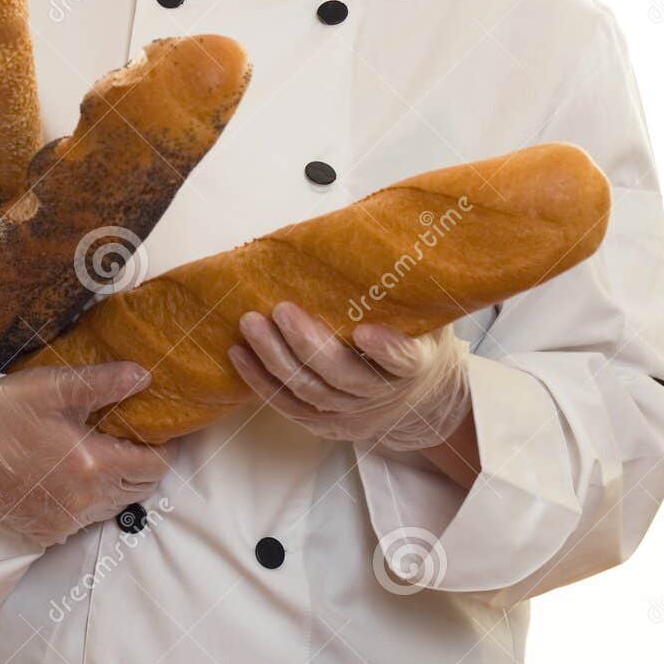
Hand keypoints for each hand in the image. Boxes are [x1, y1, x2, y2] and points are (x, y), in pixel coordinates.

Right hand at [0, 363, 176, 546]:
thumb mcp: (52, 388)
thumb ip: (104, 383)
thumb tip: (144, 376)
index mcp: (94, 465)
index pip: (154, 466)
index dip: (162, 446)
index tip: (155, 428)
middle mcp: (85, 501)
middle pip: (140, 489)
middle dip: (144, 464)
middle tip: (132, 436)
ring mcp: (65, 522)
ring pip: (114, 505)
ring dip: (118, 482)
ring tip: (103, 450)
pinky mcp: (45, 533)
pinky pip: (85, 520)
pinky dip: (90, 499)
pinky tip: (72, 473)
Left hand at [227, 302, 472, 453]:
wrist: (422, 397)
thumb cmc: (413, 337)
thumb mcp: (424, 314)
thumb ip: (403, 290)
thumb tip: (371, 239)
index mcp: (416, 362)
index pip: (403, 358)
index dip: (386, 348)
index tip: (365, 331)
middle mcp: (384, 393)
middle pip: (343, 374)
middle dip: (307, 344)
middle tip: (281, 311)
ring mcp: (354, 413)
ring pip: (310, 390)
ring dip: (275, 358)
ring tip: (251, 324)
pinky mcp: (328, 424)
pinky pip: (289, 407)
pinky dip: (262, 382)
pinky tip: (240, 355)